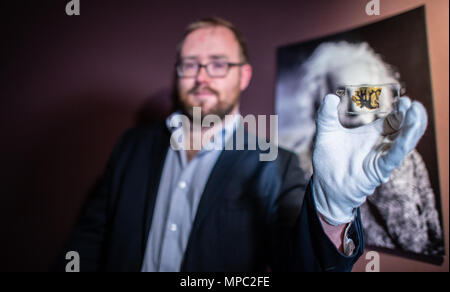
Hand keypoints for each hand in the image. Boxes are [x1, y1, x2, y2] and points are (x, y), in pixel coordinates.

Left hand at [312, 94, 427, 224]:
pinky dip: (402, 145)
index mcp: (374, 133)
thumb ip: (326, 115)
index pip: (394, 119)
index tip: (403, 100)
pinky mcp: (379, 170)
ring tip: (417, 113)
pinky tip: (408, 135)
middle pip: (403, 128)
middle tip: (411, 104)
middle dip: (410, 116)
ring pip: (403, 142)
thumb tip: (329, 97)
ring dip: (412, 128)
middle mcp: (381, 144)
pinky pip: (394, 156)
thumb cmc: (329, 161)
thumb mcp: (326, 133)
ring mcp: (382, 157)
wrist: (326, 186)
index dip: (400, 109)